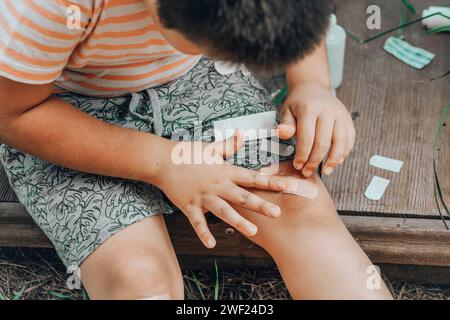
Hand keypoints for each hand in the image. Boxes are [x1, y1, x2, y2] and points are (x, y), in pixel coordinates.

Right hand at [156, 131, 299, 248]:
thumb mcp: (211, 147)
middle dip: (260, 204)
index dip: (271, 181)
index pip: (252, 177)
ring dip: (238, 221)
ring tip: (252, 231)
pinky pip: (198, 222)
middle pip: (242, 196)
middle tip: (277, 213)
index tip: (289, 186)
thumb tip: (241, 133)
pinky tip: (212, 244)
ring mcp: (203, 196)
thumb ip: (229, 144)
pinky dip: (204, 233)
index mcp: (225, 171)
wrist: (163, 160)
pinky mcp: (189, 205)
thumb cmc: (188, 153)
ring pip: (223, 210)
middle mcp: (217, 185)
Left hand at [278, 83, 355, 176]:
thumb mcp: (286, 111)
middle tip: (307, 172)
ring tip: (326, 171)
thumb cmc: (298, 103)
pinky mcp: (348, 119)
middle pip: (324, 142)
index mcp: (309, 109)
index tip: (298, 166)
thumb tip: (281, 134)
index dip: (302, 155)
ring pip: (340, 142)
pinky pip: (350, 139)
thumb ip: (285, 124)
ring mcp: (340, 115)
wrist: (313, 88)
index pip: (307, 137)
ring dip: (333, 160)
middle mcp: (327, 111)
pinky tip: (337, 162)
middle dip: (315, 161)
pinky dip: (344, 152)